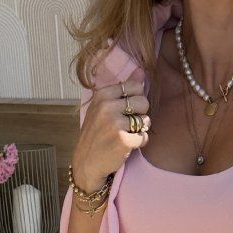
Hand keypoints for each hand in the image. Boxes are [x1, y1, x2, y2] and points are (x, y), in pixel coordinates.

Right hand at [71, 75, 150, 191]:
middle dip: (140, 114)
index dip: (135, 99)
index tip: (125, 110)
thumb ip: (123, 89)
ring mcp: (115, 123)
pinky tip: (126, 146)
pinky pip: (144, 137)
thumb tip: (141, 71)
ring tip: (126, 134)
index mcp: (102, 95)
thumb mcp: (103, 107)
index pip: (134, 86)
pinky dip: (139, 143)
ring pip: (145, 120)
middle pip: (143, 102)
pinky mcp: (123, 140)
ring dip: (140, 129)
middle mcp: (107, 106)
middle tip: (127, 125)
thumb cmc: (97, 133)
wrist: (87, 162)